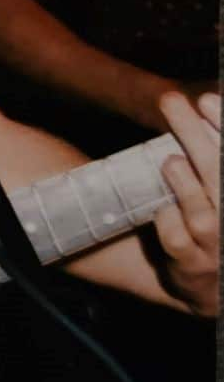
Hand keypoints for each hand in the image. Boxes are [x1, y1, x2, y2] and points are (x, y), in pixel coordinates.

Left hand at [155, 90, 219, 316]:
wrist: (212, 283)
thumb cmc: (215, 218)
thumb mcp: (216, 183)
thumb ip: (213, 152)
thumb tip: (204, 100)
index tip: (206, 98)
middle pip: (218, 175)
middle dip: (194, 135)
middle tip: (170, 101)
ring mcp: (218, 246)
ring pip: (203, 216)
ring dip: (185, 186)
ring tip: (170, 161)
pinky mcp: (192, 264)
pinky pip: (177, 240)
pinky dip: (168, 220)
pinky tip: (162, 208)